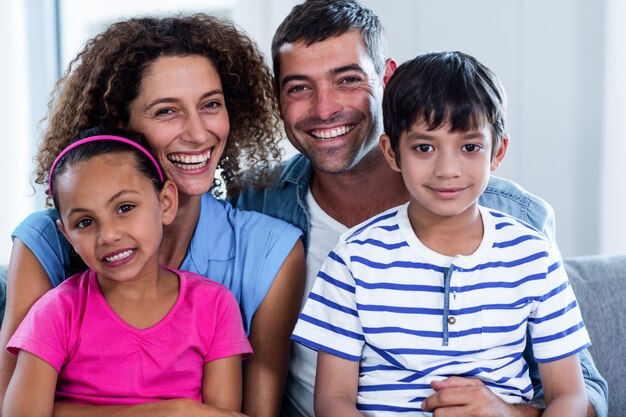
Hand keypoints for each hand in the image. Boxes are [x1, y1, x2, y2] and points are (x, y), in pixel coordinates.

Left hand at [421, 377, 541, 416]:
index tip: (425, 403)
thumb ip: (455, 383)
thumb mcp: (477, 386)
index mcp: (475, 394)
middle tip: (430, 410)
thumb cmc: (490, 401)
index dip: (430, 400)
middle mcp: (476, 409)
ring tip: (442, 413)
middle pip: (441, 413)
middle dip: (432, 411)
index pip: (443, 397)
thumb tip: (434, 384)